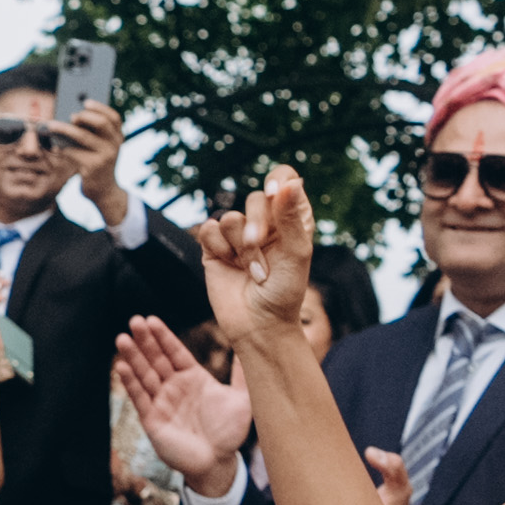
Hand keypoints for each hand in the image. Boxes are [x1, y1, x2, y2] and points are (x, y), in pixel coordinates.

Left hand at [63, 97, 129, 222]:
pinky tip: (55, 146)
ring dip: (64, 129)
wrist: (104, 191)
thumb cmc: (98, 164)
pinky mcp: (92, 168)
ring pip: (82, 137)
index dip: (100, 107)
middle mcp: (115, 145)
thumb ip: (93, 133)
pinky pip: (73, 152)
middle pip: (101, 123)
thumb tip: (71, 116)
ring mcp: (105, 157)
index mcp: (118, 137)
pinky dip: (62, 148)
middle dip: (83, 116)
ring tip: (52, 125)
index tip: (85, 102)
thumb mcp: (101, 148)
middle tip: (70, 115)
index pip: (113, 117)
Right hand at [113, 314, 249, 491]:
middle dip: (145, 341)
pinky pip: (139, 398)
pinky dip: (130, 383)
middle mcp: (174, 387)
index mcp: (193, 378)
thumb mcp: (241, 399)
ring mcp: (161, 402)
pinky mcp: (152, 420)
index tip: (152, 320)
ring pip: (144, 375)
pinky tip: (121, 367)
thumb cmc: (229, 433)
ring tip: (122, 339)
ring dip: (133, 357)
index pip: (175, 352)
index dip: (163, 337)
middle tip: (135, 321)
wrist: (218, 463)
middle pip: (156, 359)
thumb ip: (241, 374)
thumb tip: (251, 346)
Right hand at [198, 165, 328, 356]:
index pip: (284, 179)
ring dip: (241, 247)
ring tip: (253, 272)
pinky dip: (219, 248)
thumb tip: (292, 181)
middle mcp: (265, 223)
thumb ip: (291, 216)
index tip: (274, 195)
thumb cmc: (284, 292)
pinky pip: (209, 229)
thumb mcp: (296, 253)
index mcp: (291, 219)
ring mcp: (238, 235)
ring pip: (230, 218)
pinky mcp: (214, 248)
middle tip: (259, 246)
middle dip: (257, 225)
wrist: (258, 324)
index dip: (278, 181)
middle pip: (255, 198)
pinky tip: (229, 265)